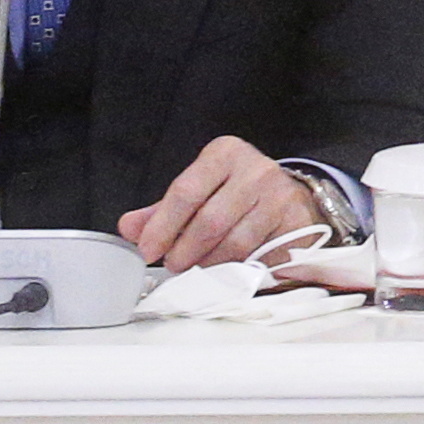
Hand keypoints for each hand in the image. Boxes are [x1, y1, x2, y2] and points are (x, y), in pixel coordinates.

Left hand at [120, 136, 328, 273]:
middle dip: (183, 251)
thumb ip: (162, 211)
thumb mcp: (199, 190)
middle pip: (209, 222)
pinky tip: (225, 268)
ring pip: (233, 244)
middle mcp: (256, 170)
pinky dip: (235, 269)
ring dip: (208, 264)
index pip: (185, 191)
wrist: (288, 195)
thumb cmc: (235, 193)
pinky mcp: (294, 224)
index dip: (162, 227)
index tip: (147, 250)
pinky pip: (256, 257)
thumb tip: (129, 227)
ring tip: (198, 266)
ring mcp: (279, 197)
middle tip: (173, 264)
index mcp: (226, 153)